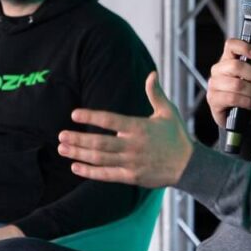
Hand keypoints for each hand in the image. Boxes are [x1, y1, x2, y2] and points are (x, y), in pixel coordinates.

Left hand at [59, 71, 193, 187]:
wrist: (190, 165)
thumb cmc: (177, 136)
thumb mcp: (168, 112)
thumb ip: (156, 93)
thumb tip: (152, 73)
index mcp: (139, 127)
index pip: (110, 120)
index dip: (91, 117)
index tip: (74, 114)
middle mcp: (133, 145)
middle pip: (99, 142)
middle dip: (77, 139)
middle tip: (60, 135)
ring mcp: (132, 163)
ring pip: (100, 159)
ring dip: (79, 154)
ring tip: (62, 149)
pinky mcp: (132, 177)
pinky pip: (106, 175)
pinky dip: (90, 172)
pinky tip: (76, 167)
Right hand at [206, 38, 250, 127]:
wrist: (242, 115)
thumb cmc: (248, 90)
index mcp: (228, 59)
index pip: (231, 44)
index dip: (244, 47)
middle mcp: (218, 70)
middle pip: (235, 65)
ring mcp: (213, 85)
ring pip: (236, 84)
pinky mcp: (213, 100)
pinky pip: (232, 98)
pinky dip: (247, 102)